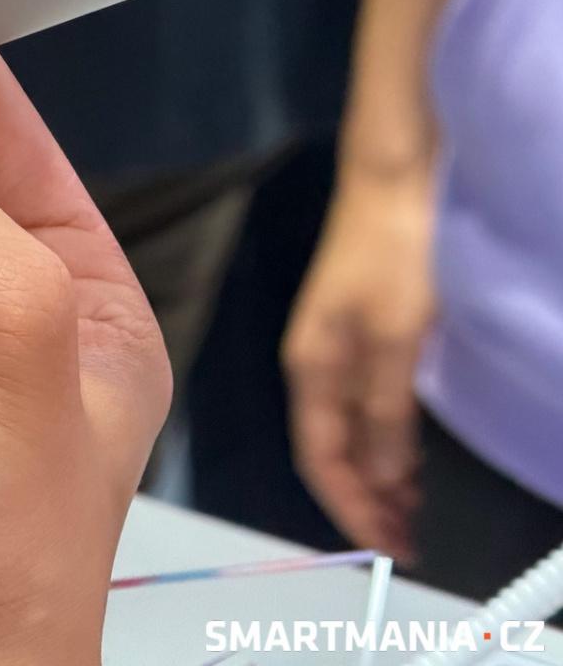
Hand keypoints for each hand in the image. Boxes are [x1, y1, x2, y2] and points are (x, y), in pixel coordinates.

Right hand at [283, 168, 435, 558]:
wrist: (392, 179)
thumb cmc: (391, 253)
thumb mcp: (395, 340)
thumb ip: (384, 412)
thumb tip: (382, 478)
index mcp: (311, 368)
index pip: (321, 459)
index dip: (353, 508)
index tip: (391, 546)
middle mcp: (315, 364)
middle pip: (332, 449)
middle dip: (366, 499)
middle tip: (410, 540)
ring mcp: (335, 346)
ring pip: (350, 429)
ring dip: (379, 472)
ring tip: (415, 508)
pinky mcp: (358, 330)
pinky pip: (365, 404)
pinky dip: (387, 439)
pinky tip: (412, 450)